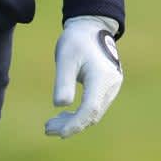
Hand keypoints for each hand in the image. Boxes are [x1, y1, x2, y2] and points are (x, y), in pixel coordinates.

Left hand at [44, 15, 121, 137]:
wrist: (91, 27)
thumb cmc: (76, 41)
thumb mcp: (65, 58)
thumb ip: (63, 81)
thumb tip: (60, 105)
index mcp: (102, 77)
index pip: (90, 109)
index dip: (75, 123)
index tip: (58, 132)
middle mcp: (112, 84)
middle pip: (92, 115)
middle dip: (71, 125)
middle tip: (47, 128)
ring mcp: (113, 86)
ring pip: (95, 113)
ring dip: (75, 121)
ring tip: (51, 124)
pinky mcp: (109, 87)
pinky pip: (96, 107)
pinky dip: (80, 114)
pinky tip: (64, 114)